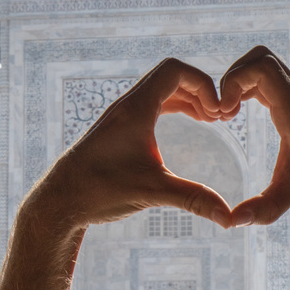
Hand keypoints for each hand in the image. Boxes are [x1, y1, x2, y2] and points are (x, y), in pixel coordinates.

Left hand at [26, 58, 233, 230]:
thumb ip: (193, 199)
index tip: (217, 113)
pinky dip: (174, 107)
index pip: (175, 71)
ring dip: (188, 99)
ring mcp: (121, 116)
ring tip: (210, 120)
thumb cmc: (99, 191)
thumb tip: (229, 219)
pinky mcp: (118, 129)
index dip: (203, 84)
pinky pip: (152, 104)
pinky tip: (188, 125)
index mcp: (135, 109)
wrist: (60, 201)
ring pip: (161, 90)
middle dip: (200, 91)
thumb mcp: (152, 192)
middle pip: (171, 77)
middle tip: (220, 117)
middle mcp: (127, 106)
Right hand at [219, 45, 289, 224]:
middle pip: (259, 58)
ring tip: (226, 115)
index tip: (225, 114)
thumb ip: (264, 208)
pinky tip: (238, 117)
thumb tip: (231, 221)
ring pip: (263, 66)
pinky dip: (246, 90)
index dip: (234, 82)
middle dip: (232, 78)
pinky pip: (267, 82)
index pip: (262, 68)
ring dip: (238, 82)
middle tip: (222, 112)